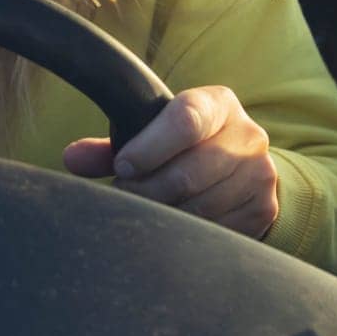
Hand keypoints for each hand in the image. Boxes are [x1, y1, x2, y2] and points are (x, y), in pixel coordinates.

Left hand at [62, 85, 279, 238]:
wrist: (242, 166)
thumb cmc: (182, 145)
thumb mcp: (151, 135)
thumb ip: (111, 145)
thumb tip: (72, 158)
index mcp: (216, 103)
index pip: (185, 120)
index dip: (149, 147)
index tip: (122, 167)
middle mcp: (247, 134)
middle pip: (189, 172)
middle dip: (147, 189)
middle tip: (125, 196)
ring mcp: (260, 173)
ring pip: (201, 205)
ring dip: (166, 213)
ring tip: (148, 210)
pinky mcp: (264, 208)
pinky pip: (218, 229)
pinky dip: (191, 232)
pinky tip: (177, 224)